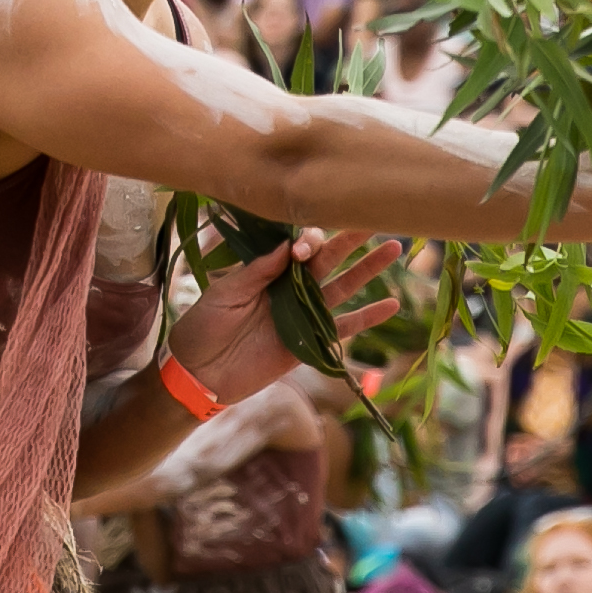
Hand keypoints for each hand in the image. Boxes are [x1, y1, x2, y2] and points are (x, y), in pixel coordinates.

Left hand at [170, 233, 405, 404]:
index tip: (305, 248)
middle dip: (351, 240)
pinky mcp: (309, 343)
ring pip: (342, 287)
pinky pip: (343, 328)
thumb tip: (289, 245)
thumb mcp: (224, 292)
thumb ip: (257, 271)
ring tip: (393, 248)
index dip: (309, 241)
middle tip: (376, 219)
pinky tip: (391, 305)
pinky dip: (368, 317)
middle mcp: (290, 288)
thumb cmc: (204, 325)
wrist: (198, 373)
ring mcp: (302, 315)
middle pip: (328, 260)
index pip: (299, 246)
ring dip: (367, 269)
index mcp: (268, 271)